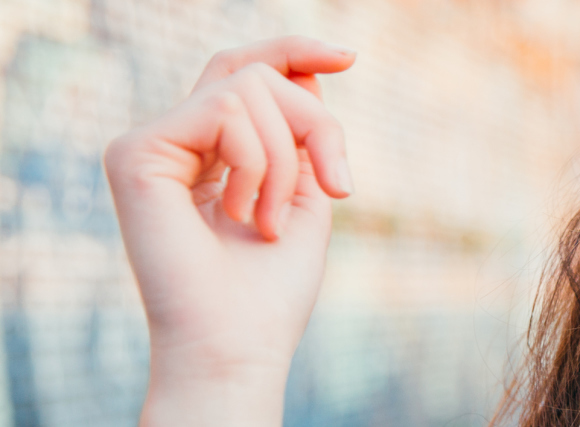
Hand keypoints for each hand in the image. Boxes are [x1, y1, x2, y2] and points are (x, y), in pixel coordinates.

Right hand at [103, 36, 354, 425]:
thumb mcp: (306, 192)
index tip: (348, 57)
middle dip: (314, 120)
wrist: (237, 343)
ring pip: (247, 86)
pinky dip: (258, 162)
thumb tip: (307, 69)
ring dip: (287, 159)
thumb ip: (302, 130)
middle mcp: (175, 143)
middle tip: (335, 184)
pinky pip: (225, 109)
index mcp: (210, 152)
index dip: (293, 52)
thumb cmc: (271, 287)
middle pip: (253, 72)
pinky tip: (244, 215)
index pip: (244, 73)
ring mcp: (150, 145)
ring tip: (271, 221)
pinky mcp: (135, 152)